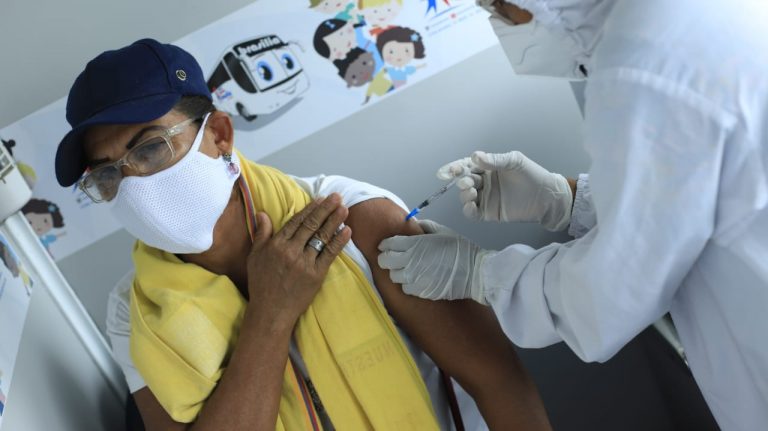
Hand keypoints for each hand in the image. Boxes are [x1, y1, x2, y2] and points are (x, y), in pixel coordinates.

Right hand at [246, 194, 351, 326]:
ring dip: (334, 221)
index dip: (310, 209)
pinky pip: (329, 254)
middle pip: (311, 225)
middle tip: (337, 197)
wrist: (270, 312)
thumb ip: (261, 234)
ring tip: (344, 209)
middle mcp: (290, 251)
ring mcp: (304, 263)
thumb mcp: (255, 256)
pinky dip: (339, 241)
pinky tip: (347, 230)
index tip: (320, 199)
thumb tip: (263, 213)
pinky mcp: (316, 275)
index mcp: (276, 245)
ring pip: (321, 237)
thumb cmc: (261, 284)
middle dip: (326, 209)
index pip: (296, 222)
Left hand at [377, 219, 490, 303]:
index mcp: (414, 244)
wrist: (475, 272)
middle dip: (386, 258)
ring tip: (407, 269)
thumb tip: (413, 224)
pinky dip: (408, 283)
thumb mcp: (443, 231)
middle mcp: (410, 262)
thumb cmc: (460, 249)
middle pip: (384, 261)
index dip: (385, 245)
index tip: (386, 246)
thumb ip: (425, 226)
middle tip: (393, 258)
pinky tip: (416, 279)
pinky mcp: (420, 291)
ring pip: (393, 276)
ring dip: (398, 272)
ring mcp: (414, 279)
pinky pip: (405, 288)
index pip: (388, 244)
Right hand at [437, 151, 572, 230]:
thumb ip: (494, 160)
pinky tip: (471, 206)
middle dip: (461, 181)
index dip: (454, 168)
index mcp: (488, 168)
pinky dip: (468, 210)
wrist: (547, 197)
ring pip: (465, 197)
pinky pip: (473, 213)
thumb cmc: (533, 175)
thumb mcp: (514, 161)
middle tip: (467, 182)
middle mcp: (484, 183)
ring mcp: (486, 198)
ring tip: (473, 192)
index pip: (466, 167)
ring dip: (464, 194)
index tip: (447, 172)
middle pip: (464, 181)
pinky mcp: (489, 213)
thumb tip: (474, 157)